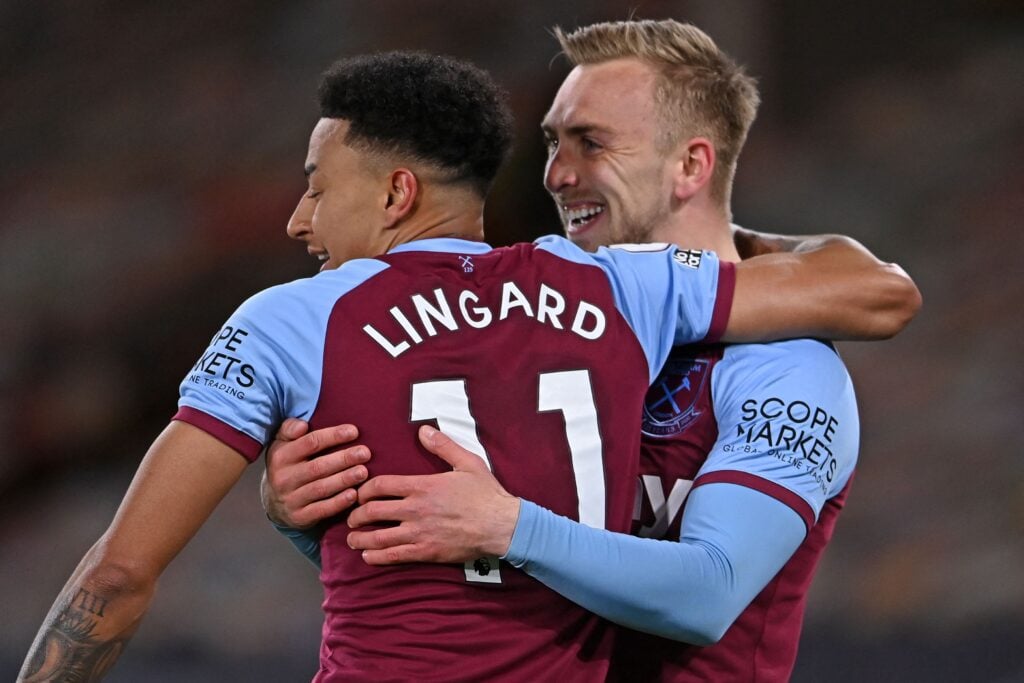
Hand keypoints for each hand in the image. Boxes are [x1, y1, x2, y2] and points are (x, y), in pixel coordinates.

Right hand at [261, 418, 370, 528]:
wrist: (274, 502)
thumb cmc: (287, 465)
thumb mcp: (282, 443)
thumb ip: (290, 428)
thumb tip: (303, 425)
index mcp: (280, 456)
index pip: (310, 443)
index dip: (333, 436)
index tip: (354, 432)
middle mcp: (283, 478)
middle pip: (318, 467)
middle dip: (343, 459)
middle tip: (365, 453)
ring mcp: (291, 499)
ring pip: (321, 488)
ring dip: (344, 480)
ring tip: (363, 472)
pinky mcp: (299, 517)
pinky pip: (321, 510)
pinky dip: (339, 502)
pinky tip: (354, 494)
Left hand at [347, 425, 520, 564]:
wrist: (501, 525)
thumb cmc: (486, 494)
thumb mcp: (467, 462)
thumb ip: (442, 446)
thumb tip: (423, 430)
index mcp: (422, 486)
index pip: (379, 486)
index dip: (363, 490)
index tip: (360, 494)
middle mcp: (415, 510)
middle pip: (372, 511)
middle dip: (355, 515)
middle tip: (351, 517)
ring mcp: (419, 533)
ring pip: (377, 537)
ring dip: (359, 539)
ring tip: (353, 539)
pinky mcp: (426, 552)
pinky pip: (393, 556)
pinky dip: (376, 557)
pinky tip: (368, 556)